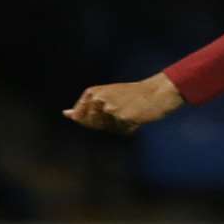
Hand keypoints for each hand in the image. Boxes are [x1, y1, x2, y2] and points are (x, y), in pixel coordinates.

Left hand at [64, 73, 185, 133]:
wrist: (159, 92)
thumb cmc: (134, 94)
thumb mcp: (107, 95)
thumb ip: (86, 106)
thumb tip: (65, 114)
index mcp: (92, 92)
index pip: (80, 117)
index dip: (95, 119)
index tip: (110, 111)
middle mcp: (98, 99)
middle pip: (93, 125)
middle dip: (107, 123)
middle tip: (123, 110)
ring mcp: (110, 108)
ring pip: (108, 129)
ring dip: (119, 126)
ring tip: (131, 113)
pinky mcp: (122, 117)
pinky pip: (121, 131)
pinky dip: (130, 128)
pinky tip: (138, 117)